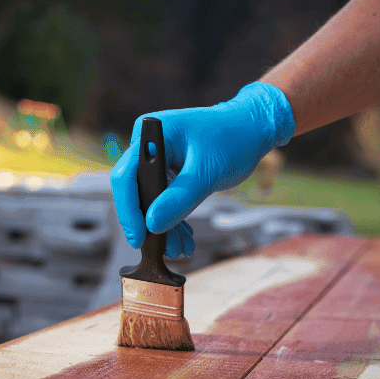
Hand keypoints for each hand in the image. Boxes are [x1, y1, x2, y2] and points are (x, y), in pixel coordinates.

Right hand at [110, 82, 294, 258]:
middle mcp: (149, 145)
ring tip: (180, 248)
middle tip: (165, 250)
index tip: (139, 238)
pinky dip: (174, 218)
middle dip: (150, 223)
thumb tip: (152, 225)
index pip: (126, 176)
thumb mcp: (207, 173)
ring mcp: (159, 158)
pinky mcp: (169, 170)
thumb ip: (179, 199)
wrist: (253, 129)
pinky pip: (164, 198)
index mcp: (152, 135)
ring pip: (150, 200)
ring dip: (164, 226)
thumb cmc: (233, 139)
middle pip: (136, 191)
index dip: (129, 210)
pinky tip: (184, 237)